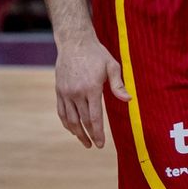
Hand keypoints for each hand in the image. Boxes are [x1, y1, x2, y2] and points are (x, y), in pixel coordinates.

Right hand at [55, 32, 128, 147]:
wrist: (74, 42)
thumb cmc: (96, 54)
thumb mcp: (111, 66)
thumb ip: (118, 85)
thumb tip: (128, 100)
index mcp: (91, 88)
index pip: (94, 117)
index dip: (98, 133)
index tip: (101, 144)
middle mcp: (77, 92)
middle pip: (82, 121)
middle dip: (89, 136)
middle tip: (94, 146)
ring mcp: (66, 92)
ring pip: (70, 119)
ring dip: (77, 132)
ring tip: (84, 141)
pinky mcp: (59, 90)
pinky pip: (61, 111)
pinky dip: (66, 122)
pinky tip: (72, 129)